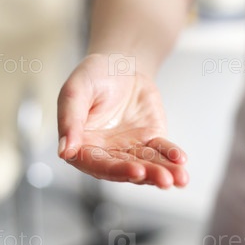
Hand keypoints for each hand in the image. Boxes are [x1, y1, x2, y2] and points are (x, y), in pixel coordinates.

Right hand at [57, 54, 187, 187]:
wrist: (120, 64)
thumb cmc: (93, 75)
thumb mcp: (75, 90)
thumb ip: (69, 119)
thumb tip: (64, 151)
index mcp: (82, 146)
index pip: (97, 164)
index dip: (116, 170)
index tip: (136, 171)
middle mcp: (105, 153)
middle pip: (125, 168)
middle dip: (146, 175)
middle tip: (163, 179)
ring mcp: (129, 149)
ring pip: (146, 164)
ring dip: (163, 172)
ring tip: (179, 178)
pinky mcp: (149, 140)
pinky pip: (161, 150)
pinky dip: (171, 156)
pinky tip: (180, 160)